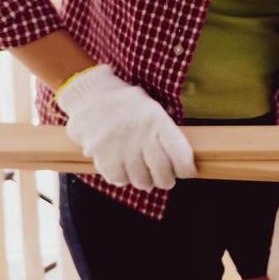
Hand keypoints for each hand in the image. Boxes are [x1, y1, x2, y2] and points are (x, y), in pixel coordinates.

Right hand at [55, 64, 195, 191]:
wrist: (91, 98)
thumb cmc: (128, 108)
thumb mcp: (152, 109)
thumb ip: (166, 133)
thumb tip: (181, 165)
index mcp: (158, 120)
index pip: (181, 154)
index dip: (187, 169)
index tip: (186, 172)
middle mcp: (141, 134)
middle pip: (163, 174)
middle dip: (165, 180)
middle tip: (163, 178)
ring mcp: (121, 146)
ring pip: (141, 181)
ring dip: (143, 180)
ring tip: (139, 168)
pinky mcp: (102, 156)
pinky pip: (119, 180)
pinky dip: (122, 177)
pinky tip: (121, 165)